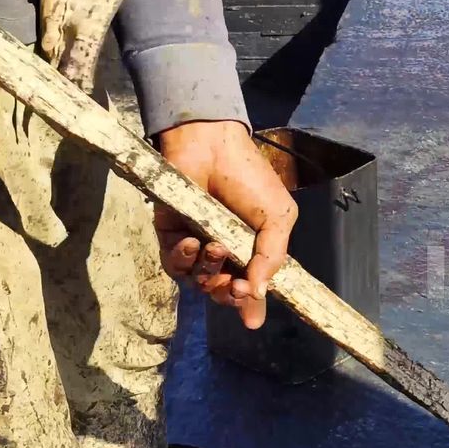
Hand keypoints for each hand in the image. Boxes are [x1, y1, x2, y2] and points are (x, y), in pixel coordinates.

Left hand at [155, 120, 296, 329]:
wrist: (212, 147)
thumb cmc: (250, 178)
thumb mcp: (277, 218)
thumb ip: (272, 258)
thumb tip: (260, 295)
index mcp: (252, 250)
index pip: (250, 287)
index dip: (249, 301)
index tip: (248, 294)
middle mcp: (224, 253)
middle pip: (221, 292)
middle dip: (226, 293)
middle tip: (233, 283)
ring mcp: (197, 245)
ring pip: (197, 281)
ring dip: (207, 270)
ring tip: (215, 246)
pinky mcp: (171, 236)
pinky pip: (173, 265)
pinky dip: (182, 260)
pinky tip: (191, 242)